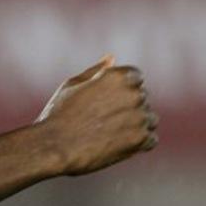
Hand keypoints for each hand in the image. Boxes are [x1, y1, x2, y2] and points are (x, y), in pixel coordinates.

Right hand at [36, 54, 157, 175]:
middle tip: (102, 121)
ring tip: (110, 134)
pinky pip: (151, 139)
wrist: (55, 147)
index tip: (105, 103)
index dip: (121, 90)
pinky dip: (139, 143)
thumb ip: (96, 71)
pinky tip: (117, 144)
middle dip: (128, 108)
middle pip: (142, 98)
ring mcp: (139, 117)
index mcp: (117, 76)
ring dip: (136, 125)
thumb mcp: (73, 85)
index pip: (136, 77)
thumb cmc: (59, 114)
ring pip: (150, 119)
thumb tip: (112, 57)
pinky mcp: (141, 139)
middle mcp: (133, 94)